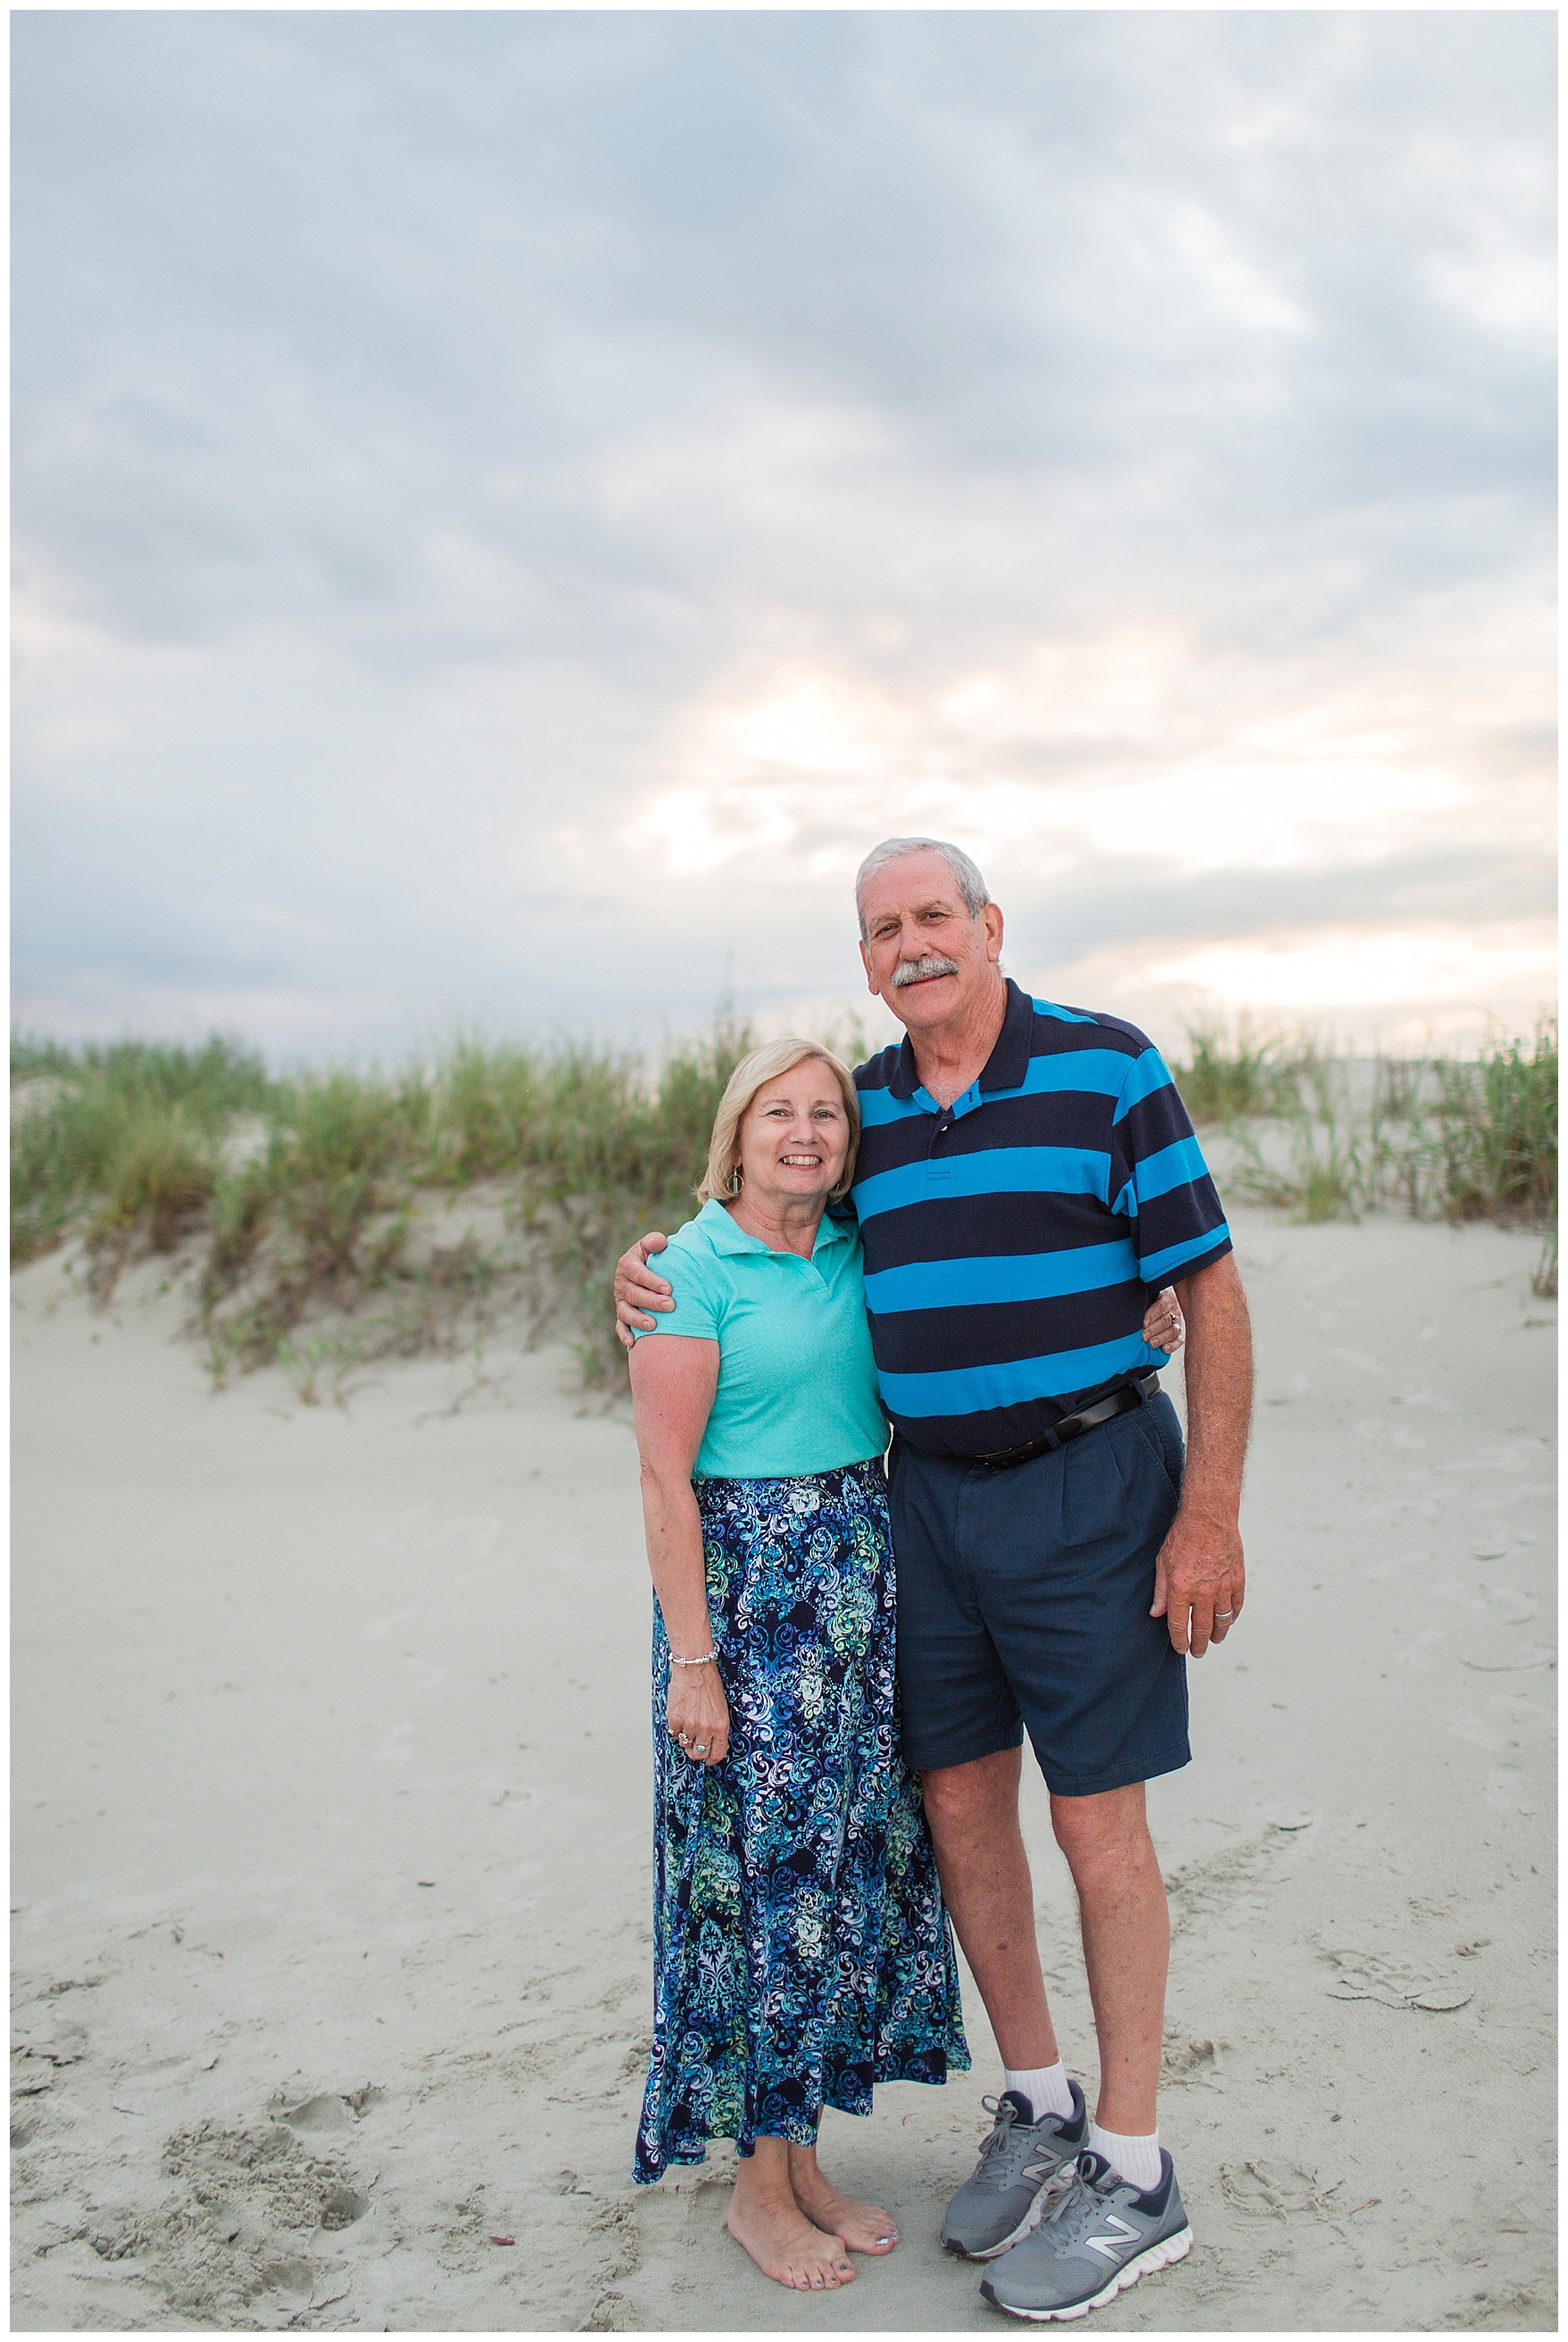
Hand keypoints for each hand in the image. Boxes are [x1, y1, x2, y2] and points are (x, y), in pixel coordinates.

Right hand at [615, 1231, 672, 1348]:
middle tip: (671, 1306)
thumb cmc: (655, 1257)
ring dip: (638, 1320)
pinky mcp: (622, 1315)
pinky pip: (621, 1326)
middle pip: (633, 1294)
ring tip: (654, 1325)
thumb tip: (661, 1242)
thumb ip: (655, 1241)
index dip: (651, 1280)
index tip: (669, 1288)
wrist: (651, 1271)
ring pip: (625, 1312)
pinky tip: (633, 1344)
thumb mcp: (652, 1246)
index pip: (636, 1272)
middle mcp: (621, 1283)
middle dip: (652, 1301)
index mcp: (627, 1264)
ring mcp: (621, 1301)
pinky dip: (625, 1335)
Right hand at [666, 1660, 729, 1765]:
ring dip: (686, 1737)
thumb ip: (716, 1727)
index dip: (712, 1759)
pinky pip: (674, 1733)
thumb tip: (710, 1743)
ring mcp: (690, 1725)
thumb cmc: (709, 1684)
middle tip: (694, 1744)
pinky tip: (681, 1714)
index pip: (718, 1754)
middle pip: (699, 1754)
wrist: (694, 1668)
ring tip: (688, 1721)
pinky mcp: (675, 1719)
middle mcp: (706, 1728)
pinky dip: (676, 1727)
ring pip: (685, 1744)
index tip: (708, 1759)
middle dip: (697, 1752)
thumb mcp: (721, 1708)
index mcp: (721, 1726)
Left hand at [1142, 1286, 1184, 1354]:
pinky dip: (1172, 1346)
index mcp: (1167, 1299)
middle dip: (1154, 1329)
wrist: (1149, 1310)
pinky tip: (1164, 1348)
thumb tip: (1132, 1311)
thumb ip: (1142, 1303)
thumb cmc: (1145, 1305)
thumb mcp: (1145, 1300)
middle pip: (1166, 1320)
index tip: (1144, 1323)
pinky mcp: (1178, 1336)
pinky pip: (1178, 1341)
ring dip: (1162, 1338)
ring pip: (1173, 1331)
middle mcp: (1174, 1311)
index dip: (1152, 1315)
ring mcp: (1177, 1324)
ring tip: (1152, 1343)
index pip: (1161, 1306)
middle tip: (1145, 1336)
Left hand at [1150, 1507, 1243, 1656]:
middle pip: (1202, 1629)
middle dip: (1199, 1644)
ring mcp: (1223, 1587)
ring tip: (1213, 1640)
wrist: (1209, 1518)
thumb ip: (1161, 1592)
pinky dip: (1231, 1617)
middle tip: (1198, 1652)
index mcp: (1181, 1588)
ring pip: (1222, 1622)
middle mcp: (1203, 1592)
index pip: (1179, 1625)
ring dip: (1217, 1635)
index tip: (1181, 1648)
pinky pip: (1236, 1607)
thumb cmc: (1182, 1538)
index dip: (1179, 1641)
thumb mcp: (1162, 1563)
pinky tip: (1227, 1621)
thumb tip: (1157, 1614)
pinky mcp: (1237, 1580)